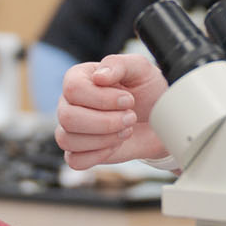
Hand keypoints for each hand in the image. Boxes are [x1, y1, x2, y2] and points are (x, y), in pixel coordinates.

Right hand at [54, 55, 171, 169]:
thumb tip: (99, 77)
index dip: (102, 99)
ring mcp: (70, 129)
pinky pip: (75, 160)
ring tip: (125, 130)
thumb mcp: (140, 69)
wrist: (158, 121)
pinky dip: (98, 155)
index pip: (73, 89)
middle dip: (105, 122)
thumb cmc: (146, 92)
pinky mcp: (78, 151)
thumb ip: (118, 65)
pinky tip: (115, 144)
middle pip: (68, 117)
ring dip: (104, 139)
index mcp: (78, 78)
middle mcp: (68, 103)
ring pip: (68, 140)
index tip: (128, 100)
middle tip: (130, 117)